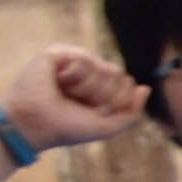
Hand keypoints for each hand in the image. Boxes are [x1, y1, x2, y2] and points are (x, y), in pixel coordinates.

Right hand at [0, 43, 143, 154]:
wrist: (36, 125)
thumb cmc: (67, 128)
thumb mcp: (108, 126)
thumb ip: (132, 111)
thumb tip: (145, 87)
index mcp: (98, 87)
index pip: (126, 84)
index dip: (114, 102)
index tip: (91, 112)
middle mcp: (86, 72)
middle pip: (118, 75)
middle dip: (102, 96)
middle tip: (77, 103)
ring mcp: (72, 61)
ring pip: (105, 67)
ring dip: (88, 88)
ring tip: (65, 93)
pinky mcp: (57, 53)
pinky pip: (86, 60)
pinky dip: (75, 77)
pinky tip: (58, 82)